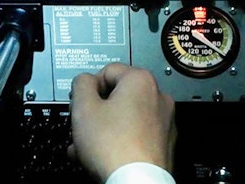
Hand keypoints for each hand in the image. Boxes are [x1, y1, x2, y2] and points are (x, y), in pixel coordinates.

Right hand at [69, 62, 176, 181]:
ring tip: (85, 149)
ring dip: (103, 130)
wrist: (136, 181)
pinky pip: (136, 136)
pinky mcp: (164, 143)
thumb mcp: (84, 108)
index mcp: (141, 80)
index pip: (107, 71)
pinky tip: (102, 157)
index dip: (88, 88)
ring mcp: (164, 122)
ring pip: (125, 119)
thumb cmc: (113, 147)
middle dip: (94, 113)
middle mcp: (158, 97)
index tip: (79, 104)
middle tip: (81, 128)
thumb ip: (80, 85)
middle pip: (117, 97)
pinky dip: (119, 142)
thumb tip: (84, 80)